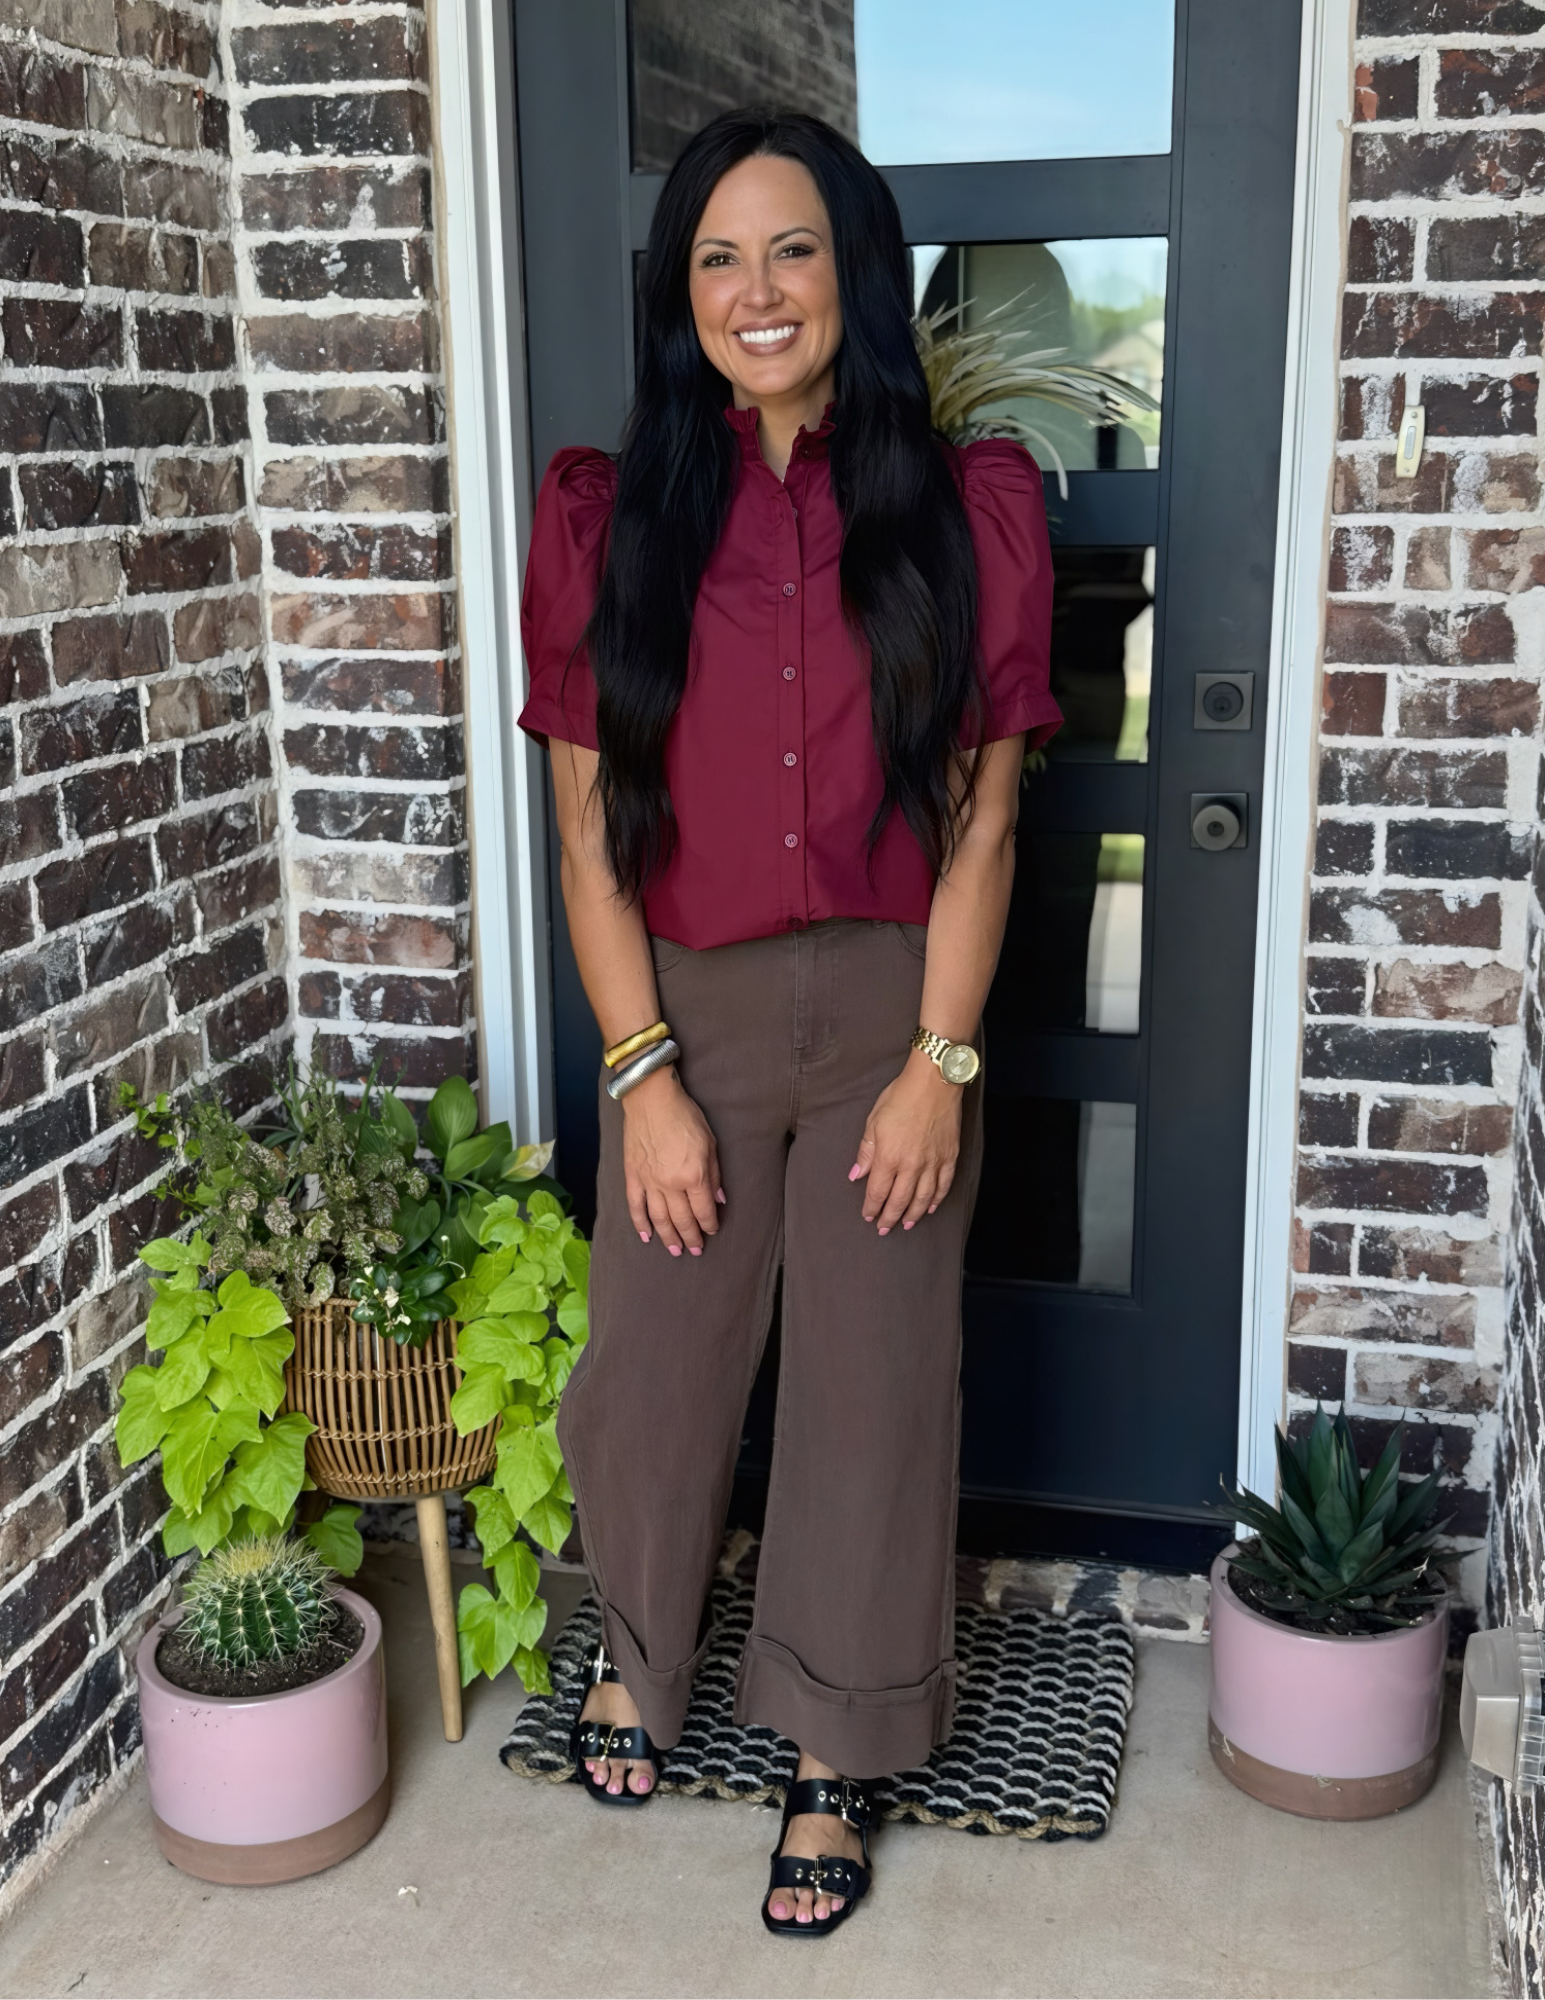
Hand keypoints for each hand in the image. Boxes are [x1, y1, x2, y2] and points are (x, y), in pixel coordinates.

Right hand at [621, 1066, 723, 1256]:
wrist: (650, 1098)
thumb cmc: (684, 1115)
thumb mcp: (710, 1142)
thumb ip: (714, 1175)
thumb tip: (718, 1199)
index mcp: (693, 1176)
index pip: (704, 1210)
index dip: (710, 1224)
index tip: (712, 1231)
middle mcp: (671, 1184)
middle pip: (682, 1219)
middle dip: (691, 1237)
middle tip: (696, 1250)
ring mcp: (649, 1182)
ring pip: (660, 1219)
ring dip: (668, 1237)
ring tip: (675, 1250)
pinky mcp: (633, 1176)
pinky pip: (635, 1206)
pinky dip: (640, 1224)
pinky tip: (646, 1236)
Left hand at [849, 1051, 962, 1234]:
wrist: (934, 1083)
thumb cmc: (901, 1097)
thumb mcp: (874, 1121)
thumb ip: (866, 1151)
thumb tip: (857, 1175)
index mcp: (889, 1157)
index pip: (878, 1191)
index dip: (872, 1207)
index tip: (868, 1216)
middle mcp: (911, 1165)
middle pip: (899, 1200)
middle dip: (889, 1217)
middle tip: (884, 1228)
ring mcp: (933, 1163)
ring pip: (923, 1199)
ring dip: (913, 1214)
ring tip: (906, 1224)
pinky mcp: (949, 1157)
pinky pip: (943, 1186)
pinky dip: (937, 1200)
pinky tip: (931, 1208)